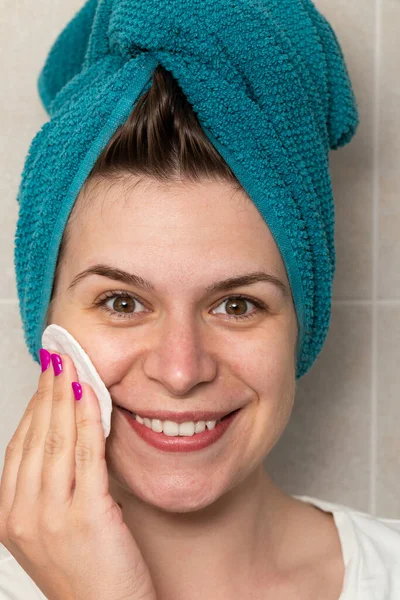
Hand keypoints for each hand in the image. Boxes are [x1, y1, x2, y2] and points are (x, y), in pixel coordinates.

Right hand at [0, 350, 156, 599]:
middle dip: (48, 391)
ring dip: (65, 396)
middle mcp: (24, 516)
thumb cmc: (89, 577)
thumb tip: (66, 435)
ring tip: (73, 367)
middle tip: (59, 359)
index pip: (19, 447)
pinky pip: (85, 454)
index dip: (33, 406)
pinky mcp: (87, 516)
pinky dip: (86, 418)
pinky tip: (90, 395)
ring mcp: (52, 517)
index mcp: (11, 518)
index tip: (46, 379)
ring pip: (56, 440)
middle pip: (35, 437)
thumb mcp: (56, 530)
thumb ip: (53, 486)